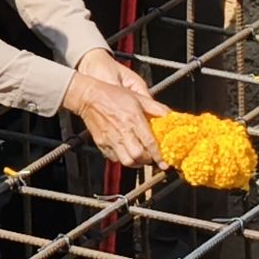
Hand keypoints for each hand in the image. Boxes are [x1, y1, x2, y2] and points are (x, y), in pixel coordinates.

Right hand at [62, 51, 169, 167]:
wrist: (88, 96)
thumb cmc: (112, 95)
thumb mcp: (138, 97)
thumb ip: (156, 108)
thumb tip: (170, 116)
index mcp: (133, 119)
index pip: (149, 143)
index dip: (158, 156)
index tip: (164, 163)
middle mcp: (122, 131)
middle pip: (138, 156)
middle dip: (147, 160)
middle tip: (150, 156)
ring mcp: (110, 138)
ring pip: (126, 161)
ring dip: (136, 162)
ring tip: (139, 157)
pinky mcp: (101, 143)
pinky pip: (114, 158)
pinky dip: (122, 159)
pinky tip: (126, 152)